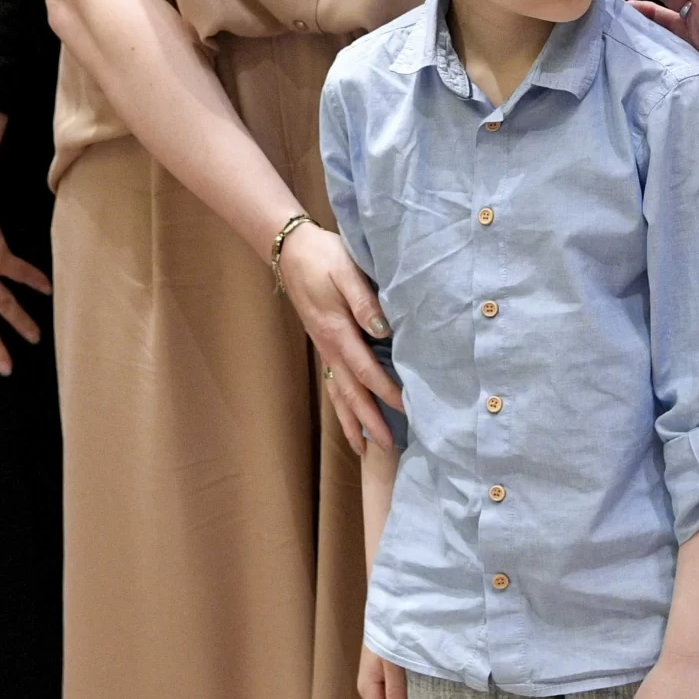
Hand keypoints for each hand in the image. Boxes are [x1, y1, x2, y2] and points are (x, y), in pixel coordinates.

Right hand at [276, 221, 400, 450]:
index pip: (366, 370)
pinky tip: (349, 415)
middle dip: (368, 421)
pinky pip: (332, 382)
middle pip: (350, 392)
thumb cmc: (324, 257)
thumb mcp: (346, 271)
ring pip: (338, 392)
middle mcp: (329, 346)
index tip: (407, 410)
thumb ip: (364, 301)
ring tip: (363, 448)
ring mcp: (324, 348)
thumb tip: (383, 331)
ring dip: (351, 420)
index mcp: (338, 331)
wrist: (291, 250)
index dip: (387, 392)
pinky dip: (341, 404)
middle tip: (386, 448)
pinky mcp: (324, 343)